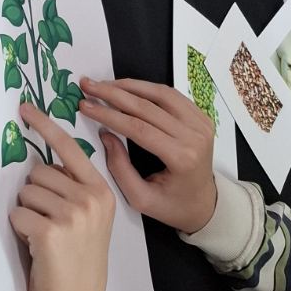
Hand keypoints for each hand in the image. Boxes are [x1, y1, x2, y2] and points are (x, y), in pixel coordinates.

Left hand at [9, 104, 114, 290]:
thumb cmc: (80, 264)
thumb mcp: (90, 220)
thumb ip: (74, 190)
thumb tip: (42, 164)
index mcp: (103, 191)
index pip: (70, 148)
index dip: (46, 126)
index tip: (25, 108)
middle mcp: (91, 198)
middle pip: (39, 172)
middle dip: (36, 195)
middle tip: (51, 224)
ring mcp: (72, 213)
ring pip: (26, 192)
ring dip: (28, 213)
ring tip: (47, 237)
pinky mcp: (50, 230)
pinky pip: (17, 213)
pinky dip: (21, 229)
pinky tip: (39, 247)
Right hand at [79, 78, 216, 234]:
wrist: (205, 205)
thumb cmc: (172, 206)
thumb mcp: (140, 199)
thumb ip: (120, 168)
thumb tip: (104, 134)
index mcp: (181, 158)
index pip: (138, 128)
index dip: (108, 114)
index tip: (84, 105)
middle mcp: (195, 137)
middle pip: (148, 107)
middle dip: (113, 94)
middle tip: (88, 85)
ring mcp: (201, 124)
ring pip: (161, 94)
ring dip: (129, 86)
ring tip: (104, 84)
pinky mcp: (202, 118)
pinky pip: (172, 96)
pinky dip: (147, 88)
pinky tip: (127, 88)